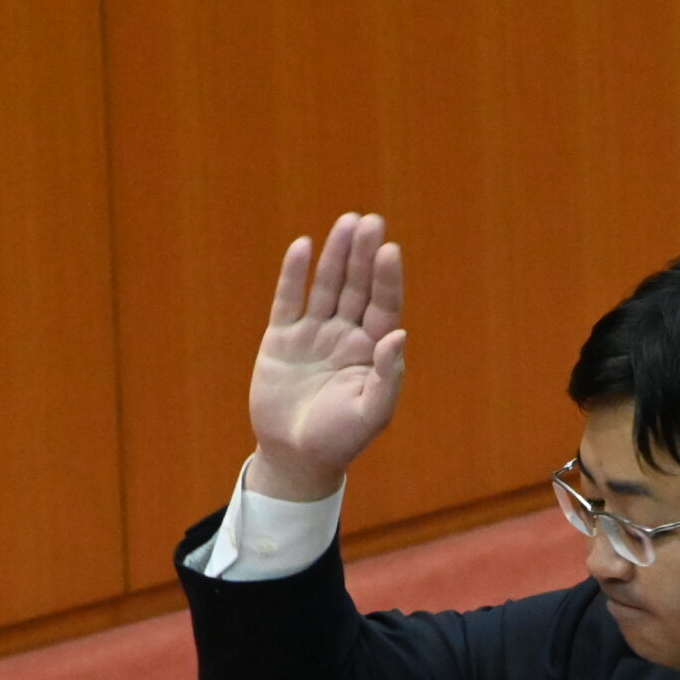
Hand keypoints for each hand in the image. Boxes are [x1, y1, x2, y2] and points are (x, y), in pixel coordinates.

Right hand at [247, 211, 406, 500]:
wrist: (294, 458)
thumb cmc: (339, 441)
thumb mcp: (370, 414)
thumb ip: (387, 376)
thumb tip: (398, 334)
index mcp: (372, 352)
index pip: (384, 306)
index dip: (386, 279)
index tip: (389, 250)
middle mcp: (346, 336)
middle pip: (358, 287)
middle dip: (363, 255)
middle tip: (371, 221)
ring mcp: (314, 334)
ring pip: (327, 286)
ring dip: (336, 255)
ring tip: (346, 222)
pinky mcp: (282, 338)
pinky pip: (289, 300)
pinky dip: (294, 274)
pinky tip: (303, 247)